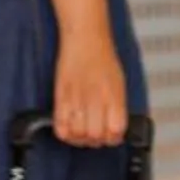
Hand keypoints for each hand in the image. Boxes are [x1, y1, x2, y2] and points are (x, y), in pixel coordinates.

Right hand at [53, 31, 128, 145]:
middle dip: (96, 140)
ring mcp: (77, 98)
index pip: (116, 131)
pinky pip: (61, 126)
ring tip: (81, 132)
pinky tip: (69, 129)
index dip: (113, 138)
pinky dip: (65, 133)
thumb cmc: (102, 58)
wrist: (85, 39)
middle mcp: (96, 99)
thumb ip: (117, 107)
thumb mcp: (119, 83)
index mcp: (114, 96)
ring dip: (80, 139)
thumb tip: (114, 128)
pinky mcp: (61, 96)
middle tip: (94, 135)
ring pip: (78, 134)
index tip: (110, 136)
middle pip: (96, 136)